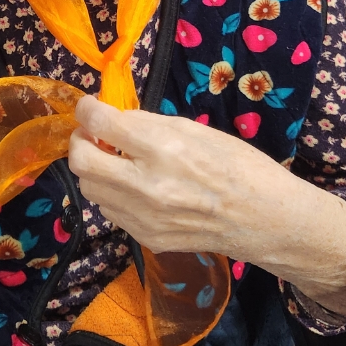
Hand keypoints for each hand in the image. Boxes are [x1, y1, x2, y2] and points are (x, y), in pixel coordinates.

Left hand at [67, 96, 345, 314]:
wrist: (265, 220)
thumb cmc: (239, 166)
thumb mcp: (195, 129)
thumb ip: (148, 124)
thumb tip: (113, 119)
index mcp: (164, 150)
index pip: (101, 125)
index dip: (87, 110)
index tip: (89, 107)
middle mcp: (147, 187)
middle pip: (81, 163)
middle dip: (80, 142)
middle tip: (93, 133)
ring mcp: (145, 218)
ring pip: (90, 190)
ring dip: (94, 169)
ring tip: (115, 160)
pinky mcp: (147, 239)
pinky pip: (110, 211)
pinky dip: (112, 193)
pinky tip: (134, 185)